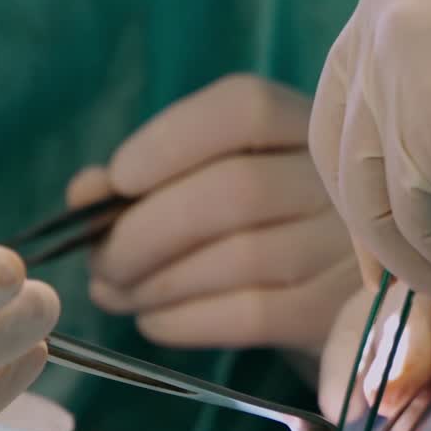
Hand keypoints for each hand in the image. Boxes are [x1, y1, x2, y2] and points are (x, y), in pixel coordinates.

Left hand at [68, 74, 358, 356]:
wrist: (331, 302)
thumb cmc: (251, 229)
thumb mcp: (205, 185)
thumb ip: (141, 178)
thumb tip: (84, 193)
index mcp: (305, 125)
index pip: (243, 109)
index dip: (169, 142)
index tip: (117, 180)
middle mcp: (338, 182)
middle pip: (234, 191)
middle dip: (144, 232)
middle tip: (100, 263)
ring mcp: (346, 249)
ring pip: (240, 258)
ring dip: (155, 283)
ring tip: (116, 293)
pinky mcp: (336, 313)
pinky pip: (251, 316)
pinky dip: (183, 320)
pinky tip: (153, 320)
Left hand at [310, 0, 430, 325]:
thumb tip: (397, 256)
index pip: (346, 94)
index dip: (357, 178)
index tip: (382, 242)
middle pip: (344, 147)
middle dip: (378, 232)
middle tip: (419, 289)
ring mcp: (398, 53)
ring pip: (376, 199)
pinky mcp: (426, 118)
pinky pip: (422, 227)